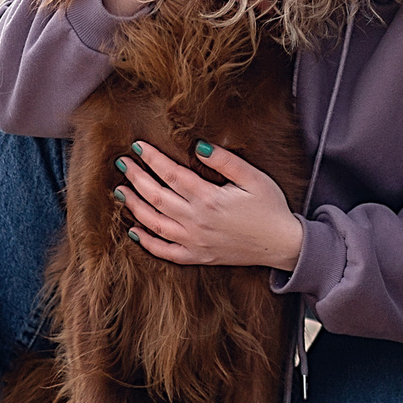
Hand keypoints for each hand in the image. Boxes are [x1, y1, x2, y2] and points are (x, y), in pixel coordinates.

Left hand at [115, 140, 303, 270]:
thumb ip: (226, 161)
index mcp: (209, 199)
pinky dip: (147, 242)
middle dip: (136, 178)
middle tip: (122, 163)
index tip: (138, 146)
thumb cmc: (270, 208)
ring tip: (120, 191)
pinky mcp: (197, 257)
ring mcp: (195, 241)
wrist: (282, 245)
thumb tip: (199, 145)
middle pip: (157, 196)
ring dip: (134, 206)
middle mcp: (196, 221)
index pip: (171, 174)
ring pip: (154, 223)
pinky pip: (165, 252)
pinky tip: (134, 231)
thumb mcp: (254, 178)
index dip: (152, 159)